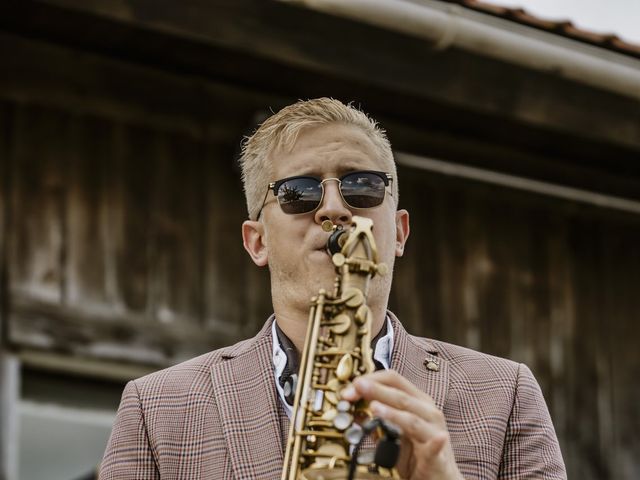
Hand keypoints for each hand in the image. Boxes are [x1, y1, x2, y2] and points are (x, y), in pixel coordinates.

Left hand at [342, 370, 462, 479]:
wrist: (439, 478)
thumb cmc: (416, 453)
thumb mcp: (393, 433)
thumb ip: (376, 420)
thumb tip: (353, 410)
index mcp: (416, 401)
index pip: (393, 380)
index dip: (371, 380)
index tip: (350, 388)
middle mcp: (427, 412)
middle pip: (401, 396)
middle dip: (376, 390)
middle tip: (357, 387)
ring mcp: (434, 433)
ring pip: (412, 419)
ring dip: (393, 413)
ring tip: (374, 408)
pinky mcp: (438, 456)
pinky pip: (435, 448)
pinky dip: (435, 442)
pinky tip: (437, 438)